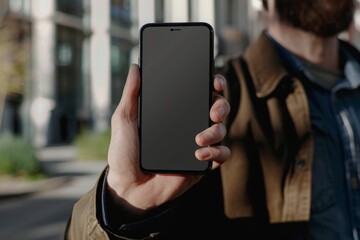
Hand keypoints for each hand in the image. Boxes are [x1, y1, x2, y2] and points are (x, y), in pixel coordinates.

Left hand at [107, 64, 229, 212]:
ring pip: (222, 130)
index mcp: (175, 113)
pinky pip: (222, 155)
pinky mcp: (201, 164)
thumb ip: (131, 94)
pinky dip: (217, 152)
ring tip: (199, 138)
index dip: (213, 85)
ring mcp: (197, 145)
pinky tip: (200, 153)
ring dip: (216, 131)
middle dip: (221, 105)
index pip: (199, 93)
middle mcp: (189, 126)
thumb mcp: (124, 120)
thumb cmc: (124, 153)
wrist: (127, 187)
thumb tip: (135, 67)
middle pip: (217, 108)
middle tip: (213, 110)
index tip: (214, 82)